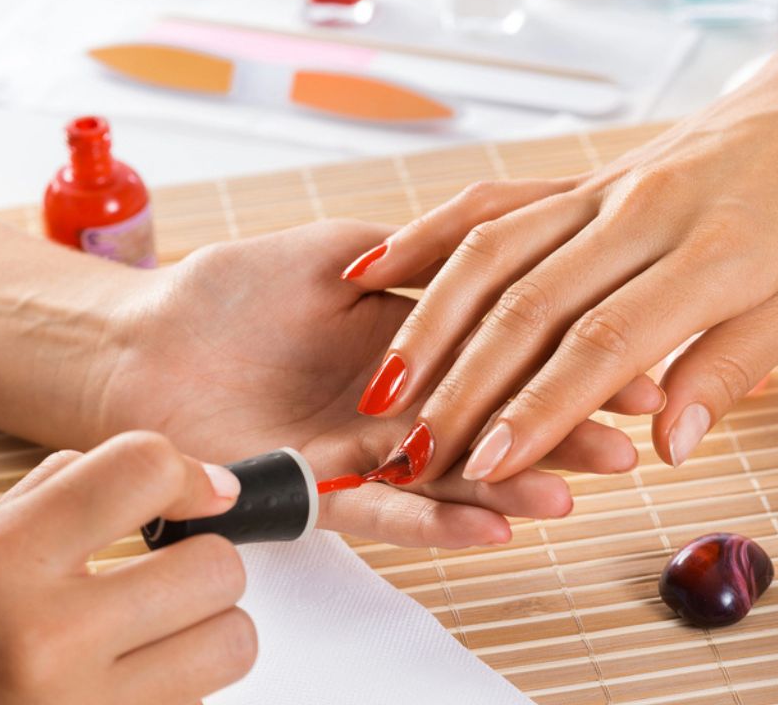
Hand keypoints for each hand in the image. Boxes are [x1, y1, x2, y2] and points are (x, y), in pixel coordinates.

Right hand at [0, 433, 254, 704]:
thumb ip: (66, 498)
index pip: (144, 471)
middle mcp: (44, 639)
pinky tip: (122, 681)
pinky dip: (176, 688)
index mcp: (1, 562)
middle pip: (216, 568)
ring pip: (231, 642)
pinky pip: (198, 703)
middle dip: (200, 564)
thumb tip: (173, 479)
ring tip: (151, 633)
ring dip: (204, 632)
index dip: (190, 476)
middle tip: (165, 575)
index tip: (198, 493)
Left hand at [82, 220, 636, 547]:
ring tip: (569, 493)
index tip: (630, 370)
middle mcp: (397, 406)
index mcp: (411, 344)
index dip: (565, 365)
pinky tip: (492, 526)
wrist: (147, 341)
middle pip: (487, 424)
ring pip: (445, 476)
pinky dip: (434, 522)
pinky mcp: (316, 490)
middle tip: (624, 446)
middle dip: (557, 435)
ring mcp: (361, 452)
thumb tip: (501, 252)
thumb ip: (415, 259)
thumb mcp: (342, 253)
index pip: (502, 357)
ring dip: (507, 488)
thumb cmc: (232, 290)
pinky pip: (382, 511)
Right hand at [340, 30, 777, 481]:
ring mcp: (604, 189)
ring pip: (495, 250)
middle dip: (465, 385)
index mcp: (712, 253)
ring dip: (432, 322)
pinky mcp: (582, 177)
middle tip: (414, 450)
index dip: (541, 407)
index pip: (605, 341)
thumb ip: (728, 370)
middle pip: (531, 302)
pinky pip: (492, 203)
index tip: (489, 462)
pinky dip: (431, 236)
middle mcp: (644, 213)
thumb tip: (669, 445)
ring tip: (386, 387)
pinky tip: (377, 271)